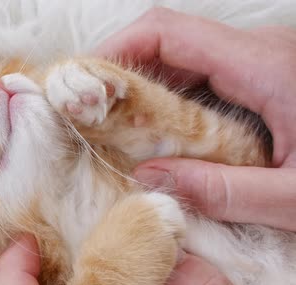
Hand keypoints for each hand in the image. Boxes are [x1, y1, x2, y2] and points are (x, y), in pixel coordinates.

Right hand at [98, 7, 295, 231]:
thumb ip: (225, 191)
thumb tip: (149, 180)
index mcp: (267, 65)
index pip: (167, 31)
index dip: (113, 50)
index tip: (80, 86)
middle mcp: (260, 51)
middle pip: (167, 42)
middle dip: (119, 75)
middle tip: (88, 118)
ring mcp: (264, 62)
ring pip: (184, 60)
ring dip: (143, 91)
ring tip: (114, 131)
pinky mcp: (267, 79)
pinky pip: (204, 78)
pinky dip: (170, 102)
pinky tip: (159, 135)